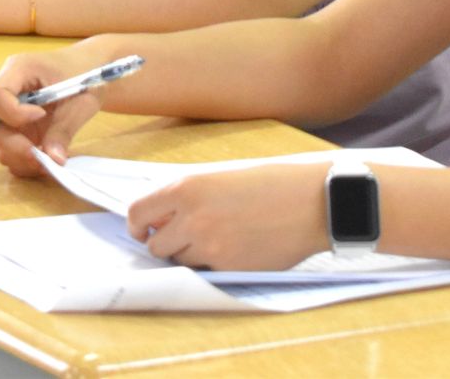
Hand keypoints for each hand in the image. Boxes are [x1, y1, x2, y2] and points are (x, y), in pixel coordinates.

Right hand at [0, 44, 110, 174]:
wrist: (89, 74)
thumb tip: (54, 161)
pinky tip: (46, 159)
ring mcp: (7, 110)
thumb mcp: (80, 103)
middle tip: (43, 158)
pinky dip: (25, 161)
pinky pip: (9, 149)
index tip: (42, 115)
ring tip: (49, 161)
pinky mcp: (13, 127)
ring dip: (21, 158)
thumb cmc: (84, 78)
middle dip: (16, 146)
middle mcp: (5, 90)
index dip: (14, 113)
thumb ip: (64, 130)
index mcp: (17, 70)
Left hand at [125, 163, 326, 270]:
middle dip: (165, 242)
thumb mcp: (220, 178)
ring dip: (189, 255)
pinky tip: (236, 248)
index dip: (136, 225)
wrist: (312, 202)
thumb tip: (163, 217)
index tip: (142, 230)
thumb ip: (188, 197)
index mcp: (186, 188)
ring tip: (218, 239)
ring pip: (179, 261)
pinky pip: (206, 272)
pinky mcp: (229, 268)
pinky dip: (214, 265)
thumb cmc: (271, 184)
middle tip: (183, 237)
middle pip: (154, 244)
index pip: (137, 213)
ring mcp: (210, 247)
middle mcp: (191, 218)